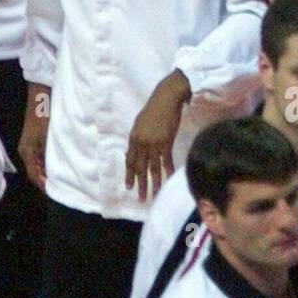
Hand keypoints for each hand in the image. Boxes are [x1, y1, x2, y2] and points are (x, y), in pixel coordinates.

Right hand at [18, 82, 50, 192]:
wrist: (40, 97)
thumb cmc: (43, 117)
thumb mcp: (47, 138)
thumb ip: (48, 157)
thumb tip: (52, 173)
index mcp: (26, 153)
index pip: (34, 176)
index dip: (44, 185)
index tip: (56, 192)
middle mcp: (25, 152)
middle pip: (34, 172)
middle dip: (45, 180)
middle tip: (61, 188)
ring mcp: (28, 146)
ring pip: (37, 165)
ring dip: (46, 172)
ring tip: (60, 179)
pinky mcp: (33, 140)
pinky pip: (39, 157)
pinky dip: (46, 163)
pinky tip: (57, 165)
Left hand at [125, 70, 190, 201]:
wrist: (166, 98)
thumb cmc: (153, 109)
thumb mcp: (139, 123)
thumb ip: (136, 138)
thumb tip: (132, 152)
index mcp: (134, 138)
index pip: (130, 160)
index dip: (130, 174)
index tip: (129, 187)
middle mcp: (142, 143)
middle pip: (140, 167)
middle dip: (139, 184)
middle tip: (140, 198)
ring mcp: (154, 143)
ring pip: (153, 167)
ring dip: (153, 183)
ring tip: (153, 194)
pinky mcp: (167, 142)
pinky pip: (166, 160)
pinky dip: (167, 170)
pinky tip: (168, 179)